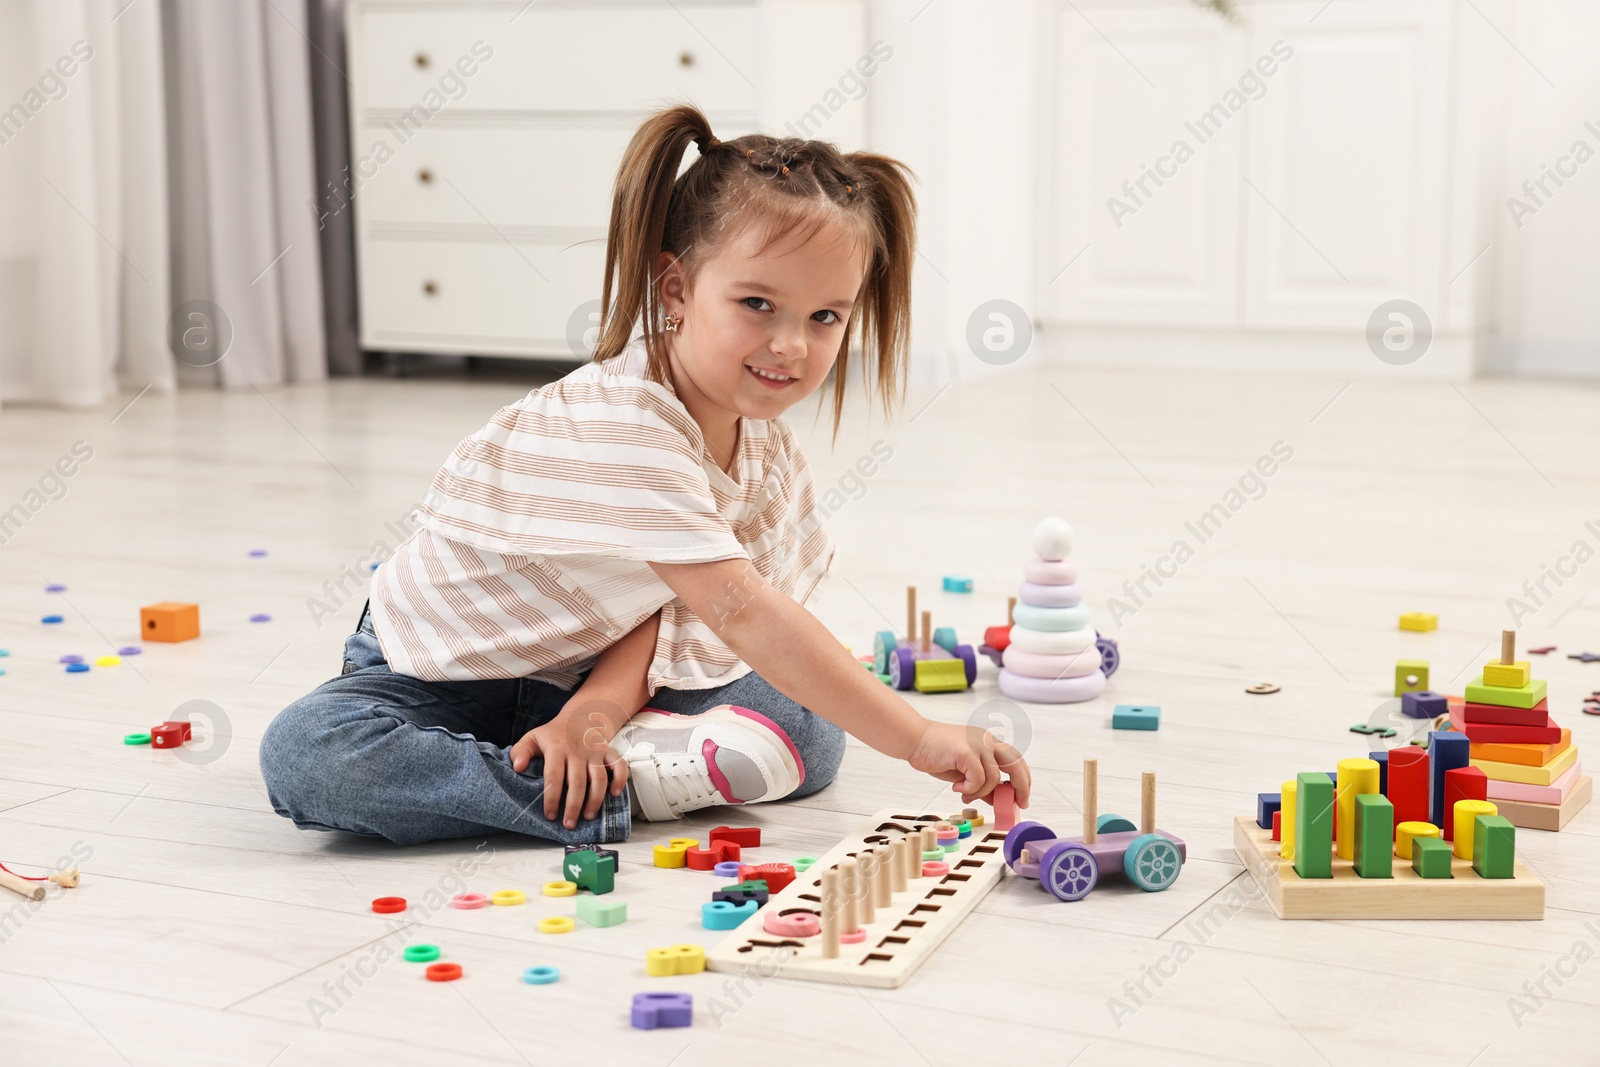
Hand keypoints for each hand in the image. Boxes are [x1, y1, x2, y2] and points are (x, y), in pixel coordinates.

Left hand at [508, 701, 629, 829]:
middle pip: (578, 781)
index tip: (550, 815)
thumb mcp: (532, 738)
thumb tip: (517, 768)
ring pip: (599, 777)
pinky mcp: (608, 752)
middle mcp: (577, 750)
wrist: (578, 718)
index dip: (552, 798)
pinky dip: (620, 779)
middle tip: (569, 824)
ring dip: (595, 799)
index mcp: (556, 747)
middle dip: (574, 805)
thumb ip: (520, 752)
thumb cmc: (553, 734)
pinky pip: (619, 765)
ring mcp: (594, 751)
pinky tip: (614, 793)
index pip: (554, 776)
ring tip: (589, 816)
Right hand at [907, 721, 1030, 807]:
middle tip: (1015, 804)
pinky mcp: (966, 752)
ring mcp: (978, 744)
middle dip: (1020, 788)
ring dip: (981, 792)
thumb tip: (997, 800)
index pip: (1017, 761)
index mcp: (990, 742)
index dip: (1023, 781)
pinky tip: (957, 787)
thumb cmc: (937, 754)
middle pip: (1017, 765)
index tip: (1022, 798)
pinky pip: (979, 778)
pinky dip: (970, 788)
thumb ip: (982, 783)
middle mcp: (988, 740)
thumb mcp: (965, 771)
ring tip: (965, 794)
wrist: (915, 740)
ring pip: (995, 777)